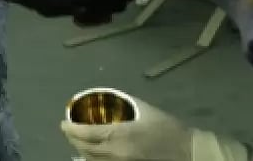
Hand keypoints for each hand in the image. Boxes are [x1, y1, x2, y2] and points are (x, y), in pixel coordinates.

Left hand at [61, 96, 191, 160]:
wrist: (189, 153)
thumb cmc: (168, 128)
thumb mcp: (145, 109)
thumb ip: (124, 103)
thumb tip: (106, 97)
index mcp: (119, 135)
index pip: (85, 134)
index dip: (70, 129)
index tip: (63, 124)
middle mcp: (116, 154)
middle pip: (85, 149)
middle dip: (73, 139)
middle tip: (68, 131)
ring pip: (92, 160)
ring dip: (81, 150)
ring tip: (77, 141)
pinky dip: (93, 160)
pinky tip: (92, 154)